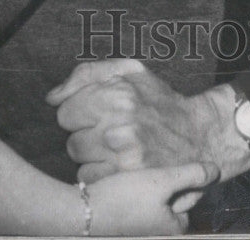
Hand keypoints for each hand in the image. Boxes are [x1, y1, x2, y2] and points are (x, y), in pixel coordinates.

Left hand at [46, 59, 249, 183]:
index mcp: (117, 93)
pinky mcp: (128, 178)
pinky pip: (90, 178)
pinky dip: (99, 172)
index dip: (78, 113)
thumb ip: (86, 74)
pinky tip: (117, 163)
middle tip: (108, 131)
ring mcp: (123, 155)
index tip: (96, 114)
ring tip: (113, 146)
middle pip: (70, 139)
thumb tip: (52, 97)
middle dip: (85, 134)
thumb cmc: (158, 100)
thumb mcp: (130, 71)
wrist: (197, 135)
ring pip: (79, 160)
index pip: (65, 111)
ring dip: (91, 155)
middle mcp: (119, 124)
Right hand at [89, 162, 218, 235]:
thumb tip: (217, 170)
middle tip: (157, 166)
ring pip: (157, 199)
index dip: (185, 180)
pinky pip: (141, 201)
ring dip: (153, 184)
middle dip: (168, 183)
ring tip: (143, 170)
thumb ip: (190, 175)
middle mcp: (158, 230)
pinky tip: (129, 179)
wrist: (83, 212)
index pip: (192, 199)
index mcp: (173, 227)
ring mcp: (142, 226)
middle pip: (174, 200)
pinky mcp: (127, 220)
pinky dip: (139, 189)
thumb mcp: (162, 181)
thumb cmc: (125, 198)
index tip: (172, 169)